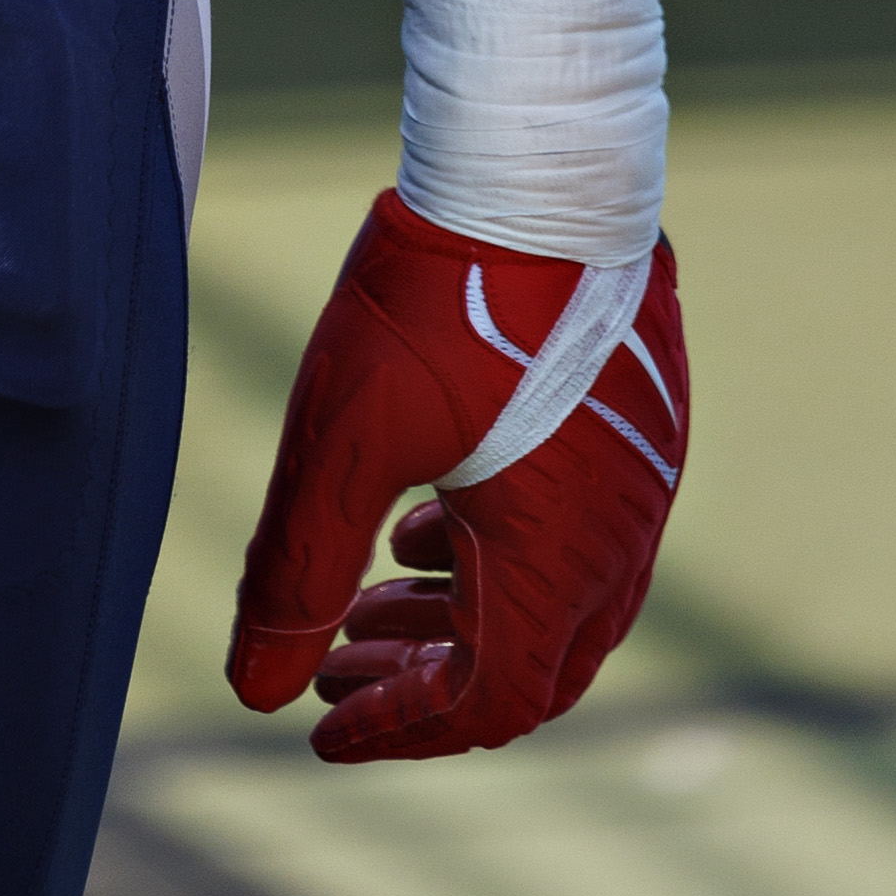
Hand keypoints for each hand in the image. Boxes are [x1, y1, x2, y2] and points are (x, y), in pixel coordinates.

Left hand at [230, 187, 682, 759]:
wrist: (535, 167)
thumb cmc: (437, 298)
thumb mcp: (342, 437)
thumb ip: (296, 570)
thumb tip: (254, 691)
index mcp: (557, 566)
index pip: (486, 706)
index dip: (398, 729)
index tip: (317, 724)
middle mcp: (619, 542)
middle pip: (527, 665)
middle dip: (423, 679)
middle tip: (330, 666)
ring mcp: (640, 481)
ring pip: (550, 597)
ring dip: (456, 615)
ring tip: (367, 601)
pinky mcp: (636, 423)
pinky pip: (573, 532)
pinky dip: (494, 554)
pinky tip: (426, 519)